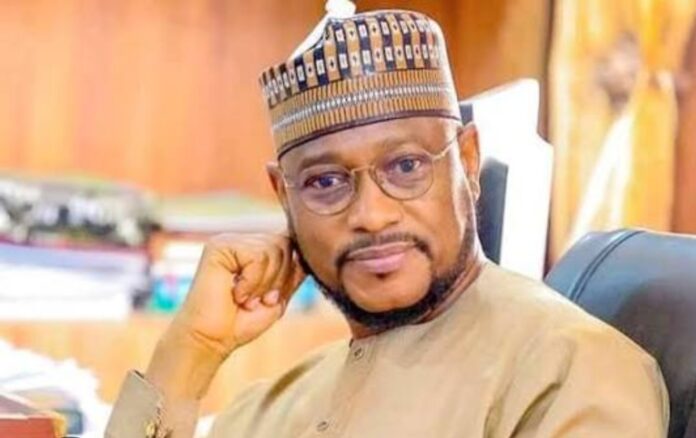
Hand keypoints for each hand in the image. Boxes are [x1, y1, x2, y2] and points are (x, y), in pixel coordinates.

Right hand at [146, 233, 305, 399]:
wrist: (213, 340)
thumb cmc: (243, 321)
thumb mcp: (279, 294)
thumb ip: (294, 271)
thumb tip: (311, 248)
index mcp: (256, 248)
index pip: (292, 244)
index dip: (289, 274)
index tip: (270, 298)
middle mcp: (243, 240)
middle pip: (286, 244)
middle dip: (279, 280)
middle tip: (257, 300)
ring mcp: (230, 241)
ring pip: (273, 250)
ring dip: (264, 284)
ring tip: (246, 299)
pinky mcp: (219, 246)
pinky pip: (256, 257)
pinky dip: (252, 283)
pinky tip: (236, 294)